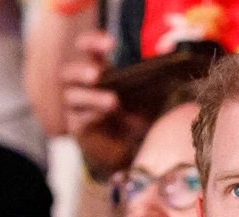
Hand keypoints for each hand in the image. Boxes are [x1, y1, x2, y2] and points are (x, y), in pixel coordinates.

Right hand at [61, 30, 151, 178]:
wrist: (133, 151)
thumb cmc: (138, 119)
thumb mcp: (148, 98)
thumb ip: (152, 81)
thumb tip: (170, 61)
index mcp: (99, 72)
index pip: (87, 50)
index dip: (94, 43)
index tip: (112, 44)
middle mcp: (82, 87)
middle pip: (68, 72)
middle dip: (81, 70)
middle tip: (97, 74)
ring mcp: (77, 108)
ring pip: (73, 96)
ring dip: (92, 98)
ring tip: (112, 102)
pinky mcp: (78, 128)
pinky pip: (79, 119)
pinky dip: (92, 117)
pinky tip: (104, 118)